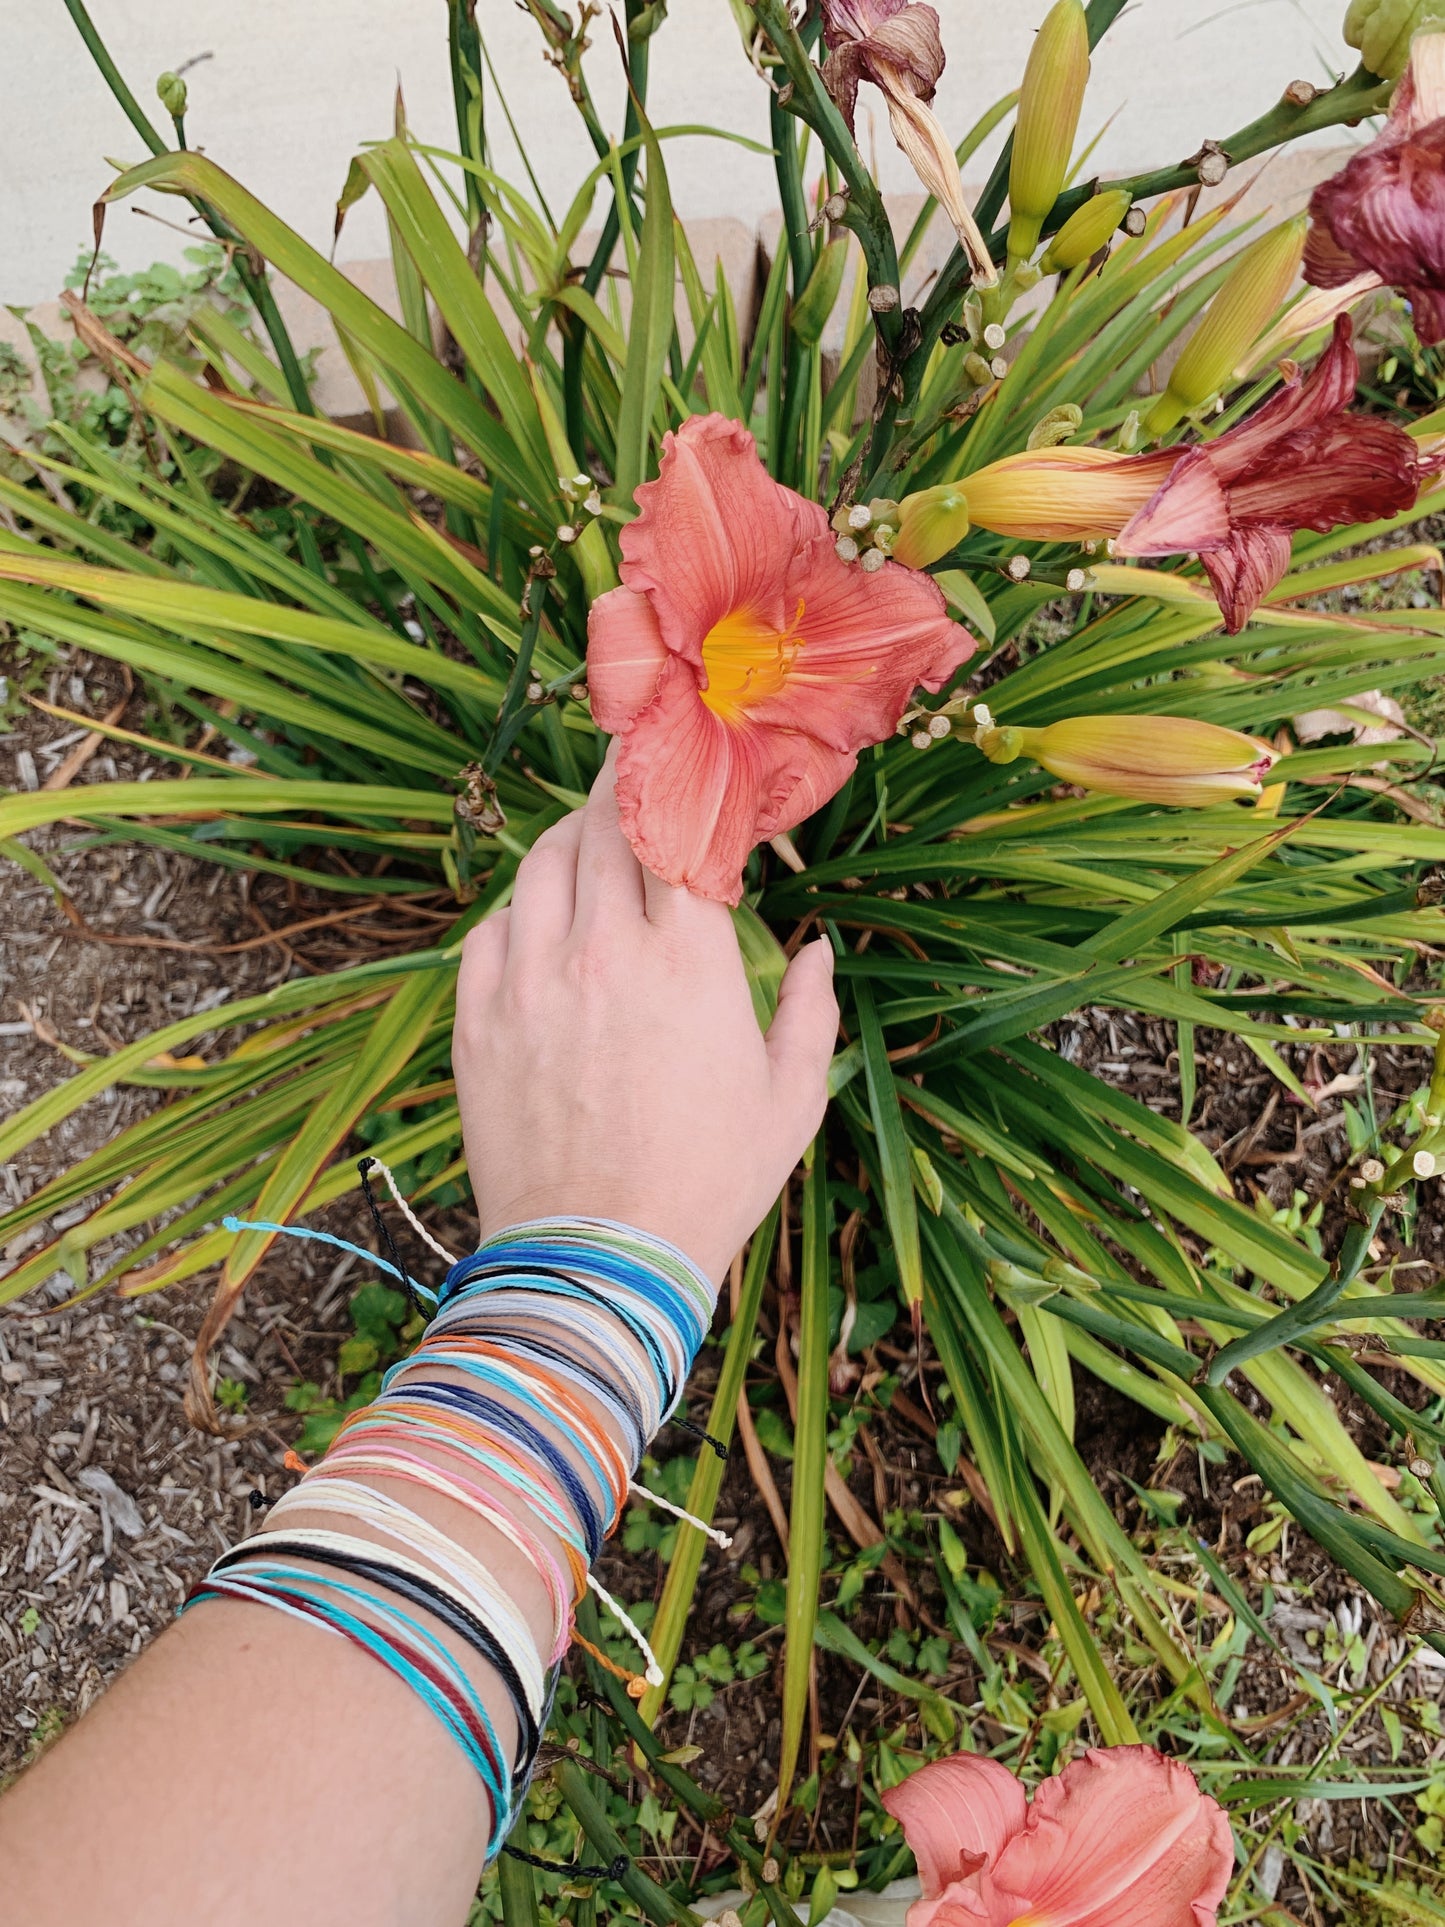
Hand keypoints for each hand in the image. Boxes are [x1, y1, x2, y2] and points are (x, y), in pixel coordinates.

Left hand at [452, 749, 838, 1283]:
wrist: (601, 1258)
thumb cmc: (709, 1182)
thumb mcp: (790, 1100)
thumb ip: (811, 1011)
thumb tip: (820, 949)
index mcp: (688, 960)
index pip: (672, 825)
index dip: (677, 781)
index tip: (684, 758)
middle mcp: (601, 951)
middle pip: (598, 827)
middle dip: (616, 789)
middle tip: (629, 775)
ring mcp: (529, 982)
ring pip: (536, 866)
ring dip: (565, 840)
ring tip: (584, 841)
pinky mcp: (478, 1021)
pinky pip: (487, 929)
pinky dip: (516, 909)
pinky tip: (537, 920)